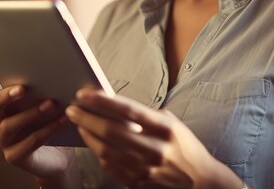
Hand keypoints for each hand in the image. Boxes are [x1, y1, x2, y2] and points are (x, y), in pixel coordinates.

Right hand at [0, 86, 73, 178]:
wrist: (60, 155)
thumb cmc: (49, 123)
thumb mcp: (43, 106)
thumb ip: (39, 93)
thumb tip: (49, 76)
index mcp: (1, 112)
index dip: (2, 94)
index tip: (20, 86)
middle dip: (8, 98)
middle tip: (26, 90)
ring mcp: (5, 144)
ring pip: (9, 126)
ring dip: (31, 113)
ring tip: (52, 103)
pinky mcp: (16, 157)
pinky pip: (30, 142)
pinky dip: (48, 129)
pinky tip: (63, 120)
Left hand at [65, 88, 243, 188]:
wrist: (201, 181)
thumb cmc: (184, 146)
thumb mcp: (172, 124)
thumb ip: (147, 115)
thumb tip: (115, 104)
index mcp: (166, 128)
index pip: (129, 110)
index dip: (104, 101)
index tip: (85, 94)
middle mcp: (156, 149)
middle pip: (112, 131)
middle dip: (88, 118)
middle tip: (72, 109)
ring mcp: (147, 169)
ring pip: (106, 151)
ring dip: (87, 136)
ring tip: (78, 123)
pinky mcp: (139, 183)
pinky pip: (111, 167)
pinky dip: (97, 152)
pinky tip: (91, 142)